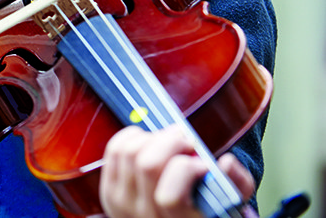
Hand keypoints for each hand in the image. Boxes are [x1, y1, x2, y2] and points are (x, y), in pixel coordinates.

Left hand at [99, 126, 255, 217]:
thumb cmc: (207, 209)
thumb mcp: (230, 202)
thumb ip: (237, 183)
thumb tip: (226, 162)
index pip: (169, 196)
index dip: (188, 170)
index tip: (203, 164)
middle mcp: (145, 216)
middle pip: (147, 164)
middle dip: (171, 142)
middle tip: (187, 141)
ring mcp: (122, 204)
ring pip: (129, 152)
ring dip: (153, 137)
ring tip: (170, 142)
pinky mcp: (109, 189)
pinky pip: (115, 149)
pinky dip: (133, 136)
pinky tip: (150, 141)